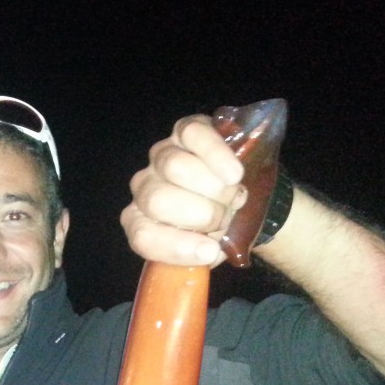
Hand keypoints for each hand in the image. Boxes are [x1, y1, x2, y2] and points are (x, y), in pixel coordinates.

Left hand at [120, 114, 247, 266]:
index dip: (176, 246)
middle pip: (157, 200)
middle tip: (225, 218)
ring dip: (214, 188)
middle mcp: (144, 188)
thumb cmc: (219, 226)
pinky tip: (234, 173)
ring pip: (174, 167)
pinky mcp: (183, 130)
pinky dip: (216, 155)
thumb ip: (201, 254)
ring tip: (233, 196)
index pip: (143, 236)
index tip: (210, 251)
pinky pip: (192, 135)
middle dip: (202, 214)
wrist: (241, 193)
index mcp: (142, 223)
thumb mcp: (210, 249)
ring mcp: (160, 156)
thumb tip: (208, 250)